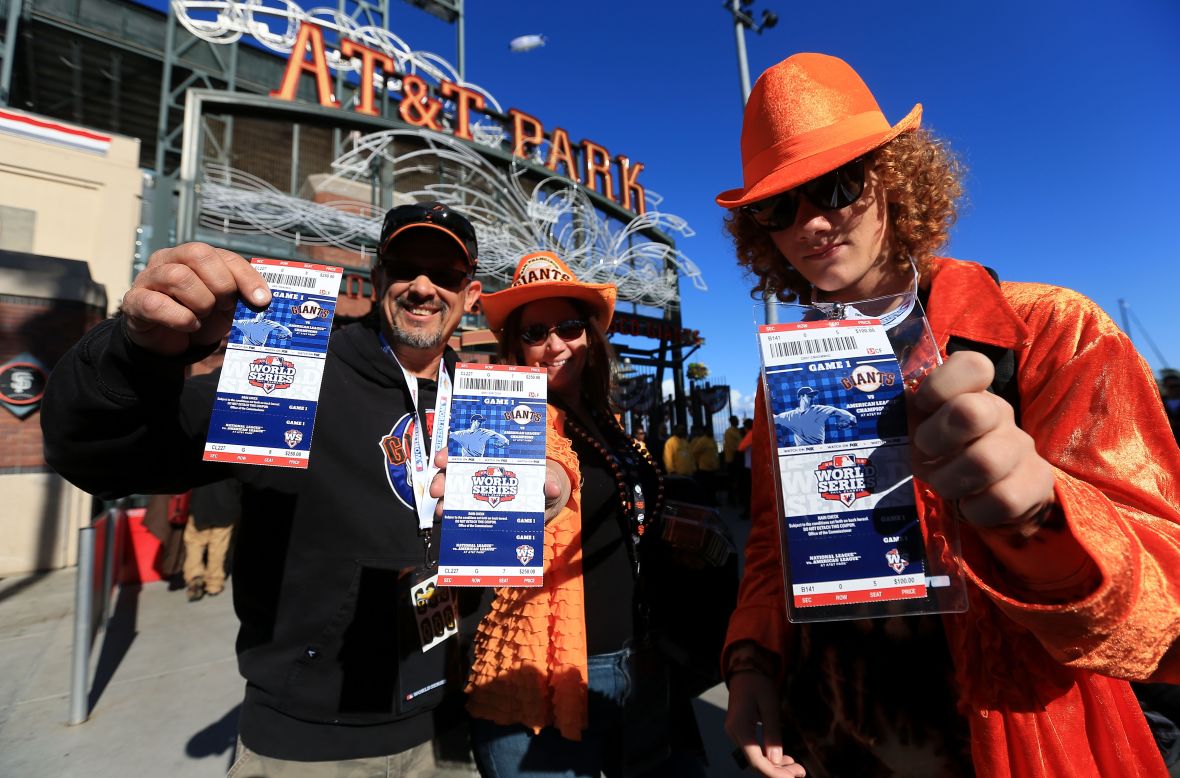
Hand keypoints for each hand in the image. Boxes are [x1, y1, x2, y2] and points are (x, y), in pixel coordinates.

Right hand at [120, 243, 270, 355]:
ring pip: (178, 276)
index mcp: (195, 256)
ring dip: (200, 301)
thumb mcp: (225, 306)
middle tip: (225, 306)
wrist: (168, 341)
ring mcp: (149, 278)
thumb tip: (263, 300)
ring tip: (204, 316)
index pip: (225, 255)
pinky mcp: (134, 301)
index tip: (262, 300)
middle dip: (221, 285)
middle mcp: (170, 260)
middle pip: (198, 254)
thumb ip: (241, 297)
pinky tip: (190, 325)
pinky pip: (155, 304)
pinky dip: (180, 318)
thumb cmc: (198, 316)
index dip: (246, 277)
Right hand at [430, 450, 566, 520]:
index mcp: (494, 458)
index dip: (451, 451)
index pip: (467, 448)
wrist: (543, 504)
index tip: (442, 458)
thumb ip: (550, 481)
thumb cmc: (542, 483)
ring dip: (444, 498)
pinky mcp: (475, 509)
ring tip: (442, 508)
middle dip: (442, 478)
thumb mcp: (548, 479)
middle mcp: (480, 472)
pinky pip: (458, 509)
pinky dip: (450, 513)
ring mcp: (475, 491)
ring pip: (452, 490)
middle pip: (454, 471)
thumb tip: (552, 487)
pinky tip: (446, 518)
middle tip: (438, 488)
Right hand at [725, 671, 805, 776]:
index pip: (756, 760)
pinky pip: (755, 751)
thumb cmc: (758, 684)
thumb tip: (775, 760)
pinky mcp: (741, 733)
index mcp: (740, 727)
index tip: (793, 777)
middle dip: (779, 772)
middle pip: (756, 763)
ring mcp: (736, 734)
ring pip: (756, 759)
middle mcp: (734, 734)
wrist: (746, 671)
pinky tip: (784, 759)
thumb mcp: (770, 706)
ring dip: (776, 766)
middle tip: (801, 772)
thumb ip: (773, 733)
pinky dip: (769, 757)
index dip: (775, 773)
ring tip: (796, 767)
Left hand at [911, 351, 1054, 531]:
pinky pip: (1003, 498)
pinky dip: (976, 509)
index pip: (973, 364)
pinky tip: (969, 505)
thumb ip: (901, 418)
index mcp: (970, 393)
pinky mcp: (1035, 483)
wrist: (987, 496)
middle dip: (936, 438)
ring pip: (986, 461)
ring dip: (951, 481)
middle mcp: (999, 414)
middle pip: (973, 412)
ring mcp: (1021, 447)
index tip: (921, 405)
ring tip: (943, 485)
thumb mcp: (920, 432)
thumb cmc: (942, 456)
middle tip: (924, 453)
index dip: (941, 385)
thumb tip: (860, 423)